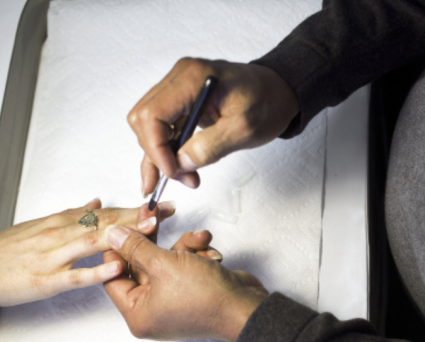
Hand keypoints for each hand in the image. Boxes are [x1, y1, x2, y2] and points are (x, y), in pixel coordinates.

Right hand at [0, 198, 174, 309]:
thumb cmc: (4, 250)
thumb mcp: (40, 225)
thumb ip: (72, 214)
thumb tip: (97, 202)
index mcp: (61, 221)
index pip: (105, 212)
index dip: (134, 209)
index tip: (159, 205)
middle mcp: (59, 234)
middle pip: (105, 222)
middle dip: (138, 217)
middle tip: (167, 212)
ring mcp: (52, 256)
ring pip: (93, 242)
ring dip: (125, 235)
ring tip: (151, 230)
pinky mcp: (44, 280)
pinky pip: (75, 275)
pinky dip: (97, 270)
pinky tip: (118, 266)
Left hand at [102, 226, 267, 341]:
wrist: (246, 308)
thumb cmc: (206, 298)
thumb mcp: (164, 265)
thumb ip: (135, 247)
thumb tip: (113, 235)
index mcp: (138, 314)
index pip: (113, 277)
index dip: (116, 250)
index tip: (124, 227)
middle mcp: (154, 310)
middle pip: (142, 266)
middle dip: (156, 242)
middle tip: (154, 217)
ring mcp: (174, 301)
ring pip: (167, 262)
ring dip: (184, 246)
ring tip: (200, 239)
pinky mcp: (193, 292)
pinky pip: (185, 266)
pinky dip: (197, 255)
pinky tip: (212, 253)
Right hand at [127, 58, 298, 194]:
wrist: (280, 91)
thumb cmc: (268, 102)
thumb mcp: (245, 128)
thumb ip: (211, 146)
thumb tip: (181, 164)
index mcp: (192, 78)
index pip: (152, 114)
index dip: (156, 148)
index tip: (174, 172)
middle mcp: (179, 79)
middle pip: (144, 120)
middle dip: (157, 154)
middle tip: (181, 179)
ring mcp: (179, 89)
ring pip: (149, 126)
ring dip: (161, 156)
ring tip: (185, 179)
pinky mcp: (183, 101)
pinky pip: (163, 127)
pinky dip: (169, 150)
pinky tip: (179, 170)